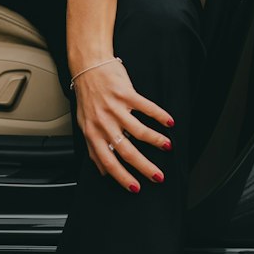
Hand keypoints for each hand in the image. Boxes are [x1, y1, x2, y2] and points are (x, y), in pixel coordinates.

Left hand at [72, 59, 173, 193]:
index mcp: (93, 133)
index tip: (136, 188)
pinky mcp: (126, 93)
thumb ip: (94, 149)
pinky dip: (160, 116)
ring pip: (139, 131)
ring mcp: (115, 108)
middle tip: (158, 176)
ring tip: (167, 147)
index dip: (122, 177)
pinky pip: (147, 108)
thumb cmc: (87, 96)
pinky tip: (169, 123)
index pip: (108, 161)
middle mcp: (104, 123)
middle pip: (127, 151)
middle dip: (145, 167)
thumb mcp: (84, 125)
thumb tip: (102, 172)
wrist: (88, 66)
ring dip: (156, 141)